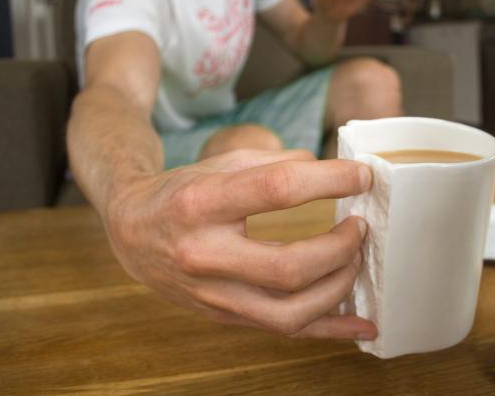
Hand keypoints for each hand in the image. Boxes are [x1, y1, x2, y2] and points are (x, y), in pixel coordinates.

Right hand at [103, 148, 377, 339]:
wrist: (131, 230)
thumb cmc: (182, 191)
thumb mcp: (222, 163)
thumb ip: (278, 163)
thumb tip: (335, 173)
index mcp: (201, 203)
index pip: (277, 190)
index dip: (329, 181)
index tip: (362, 176)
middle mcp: (203, 255)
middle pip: (287, 267)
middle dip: (339, 248)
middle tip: (360, 227)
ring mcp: (212, 294)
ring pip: (289, 312)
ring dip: (337, 287)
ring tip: (354, 260)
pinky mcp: (223, 316)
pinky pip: (283, 332)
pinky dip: (329, 330)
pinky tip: (362, 324)